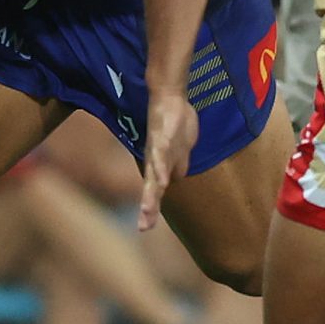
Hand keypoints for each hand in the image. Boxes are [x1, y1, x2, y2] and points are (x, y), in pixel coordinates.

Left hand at [138, 89, 198, 230]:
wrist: (169, 96)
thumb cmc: (175, 122)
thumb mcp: (180, 150)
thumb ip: (177, 164)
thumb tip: (176, 179)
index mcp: (159, 165)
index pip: (154, 191)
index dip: (150, 209)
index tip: (146, 227)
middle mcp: (155, 160)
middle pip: (151, 188)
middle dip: (148, 208)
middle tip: (144, 227)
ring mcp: (157, 149)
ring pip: (153, 174)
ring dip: (152, 193)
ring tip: (149, 210)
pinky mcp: (162, 137)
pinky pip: (162, 155)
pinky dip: (162, 169)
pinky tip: (164, 182)